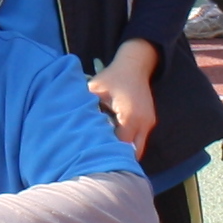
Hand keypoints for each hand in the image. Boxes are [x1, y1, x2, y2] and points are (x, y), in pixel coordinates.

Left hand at [88, 39, 158, 154]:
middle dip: (118, 156)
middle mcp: (143, 123)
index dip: (108, 152)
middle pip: (133, 153)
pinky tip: (114, 137)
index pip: (120, 146)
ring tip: (106, 148)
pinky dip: (128, 141)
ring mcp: (148, 123)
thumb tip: (73, 125)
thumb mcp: (94, 89)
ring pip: (137, 147)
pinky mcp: (149, 121)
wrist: (135, 65)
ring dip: (124, 149)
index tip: (94, 156)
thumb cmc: (112, 77)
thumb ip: (86, 107)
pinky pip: (139, 138)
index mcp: (129, 117)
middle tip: (101, 157)